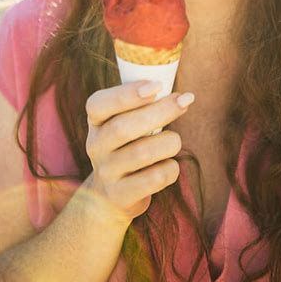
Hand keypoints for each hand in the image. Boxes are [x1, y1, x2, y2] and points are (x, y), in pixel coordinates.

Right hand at [85, 81, 194, 225]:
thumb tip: (184, 98)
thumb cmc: (129, 145)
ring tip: (174, 140)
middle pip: (124, 128)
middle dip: (160, 111)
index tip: (158, 85)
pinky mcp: (120, 195)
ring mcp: (106, 172)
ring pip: (142, 153)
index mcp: (95, 120)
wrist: (111, 195)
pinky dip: (170, 168)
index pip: (99, 104)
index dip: (127, 94)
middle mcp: (95, 145)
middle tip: (185, 101)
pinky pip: (155, 178)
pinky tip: (168, 164)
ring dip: (169, 141)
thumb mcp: (127, 120)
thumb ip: (147, 105)